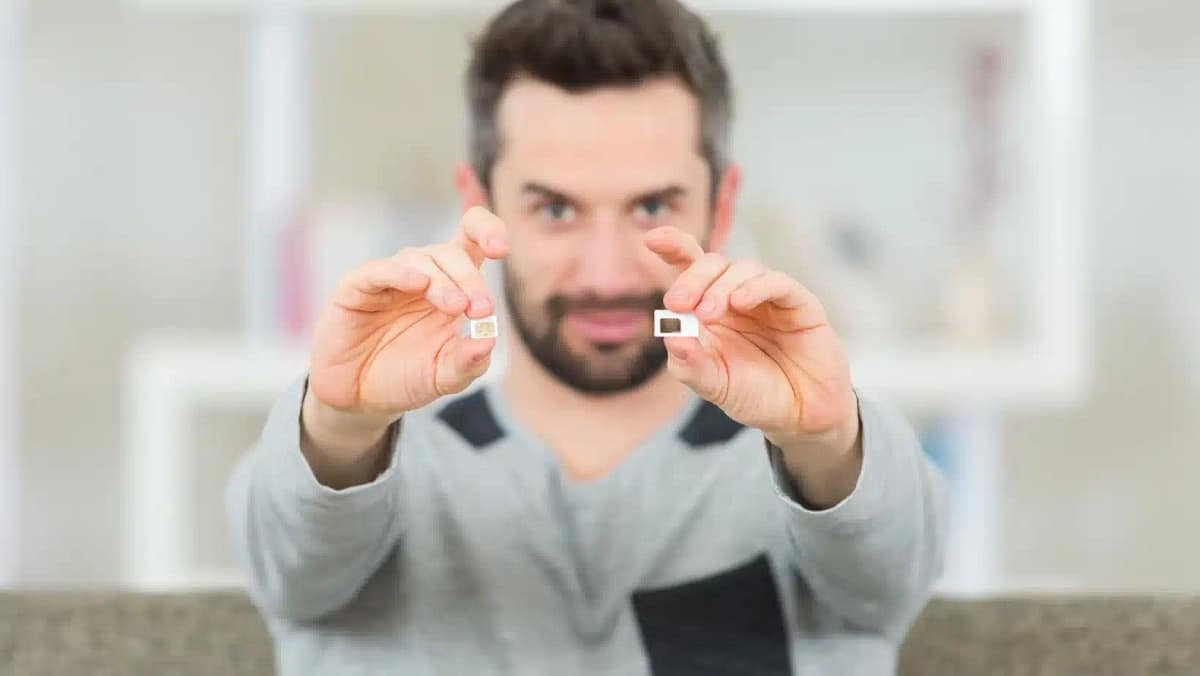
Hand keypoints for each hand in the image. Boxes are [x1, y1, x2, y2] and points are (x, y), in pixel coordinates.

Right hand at [301, 207, 507, 482]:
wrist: (359, 399)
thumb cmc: (405, 378)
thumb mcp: (444, 377)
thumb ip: (468, 362)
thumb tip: (489, 341)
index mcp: (452, 286)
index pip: (472, 240)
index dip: (488, 231)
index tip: (501, 249)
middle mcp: (423, 276)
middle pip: (451, 253)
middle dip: (470, 278)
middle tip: (480, 309)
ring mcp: (390, 279)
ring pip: (420, 259)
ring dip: (442, 281)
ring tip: (455, 307)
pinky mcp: (357, 288)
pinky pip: (379, 270)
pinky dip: (400, 272)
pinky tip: (417, 283)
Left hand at [644, 227, 860, 501]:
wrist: (800, 415)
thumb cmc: (754, 394)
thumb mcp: (714, 385)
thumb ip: (689, 364)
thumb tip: (670, 335)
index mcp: (709, 309)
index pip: (690, 267)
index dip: (673, 247)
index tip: (651, 238)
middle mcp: (737, 296)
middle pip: (712, 263)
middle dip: (692, 277)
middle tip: (679, 303)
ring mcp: (769, 297)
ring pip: (743, 268)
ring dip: (720, 286)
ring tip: (709, 313)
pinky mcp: (800, 304)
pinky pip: (777, 283)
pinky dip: (756, 287)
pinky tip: (740, 302)